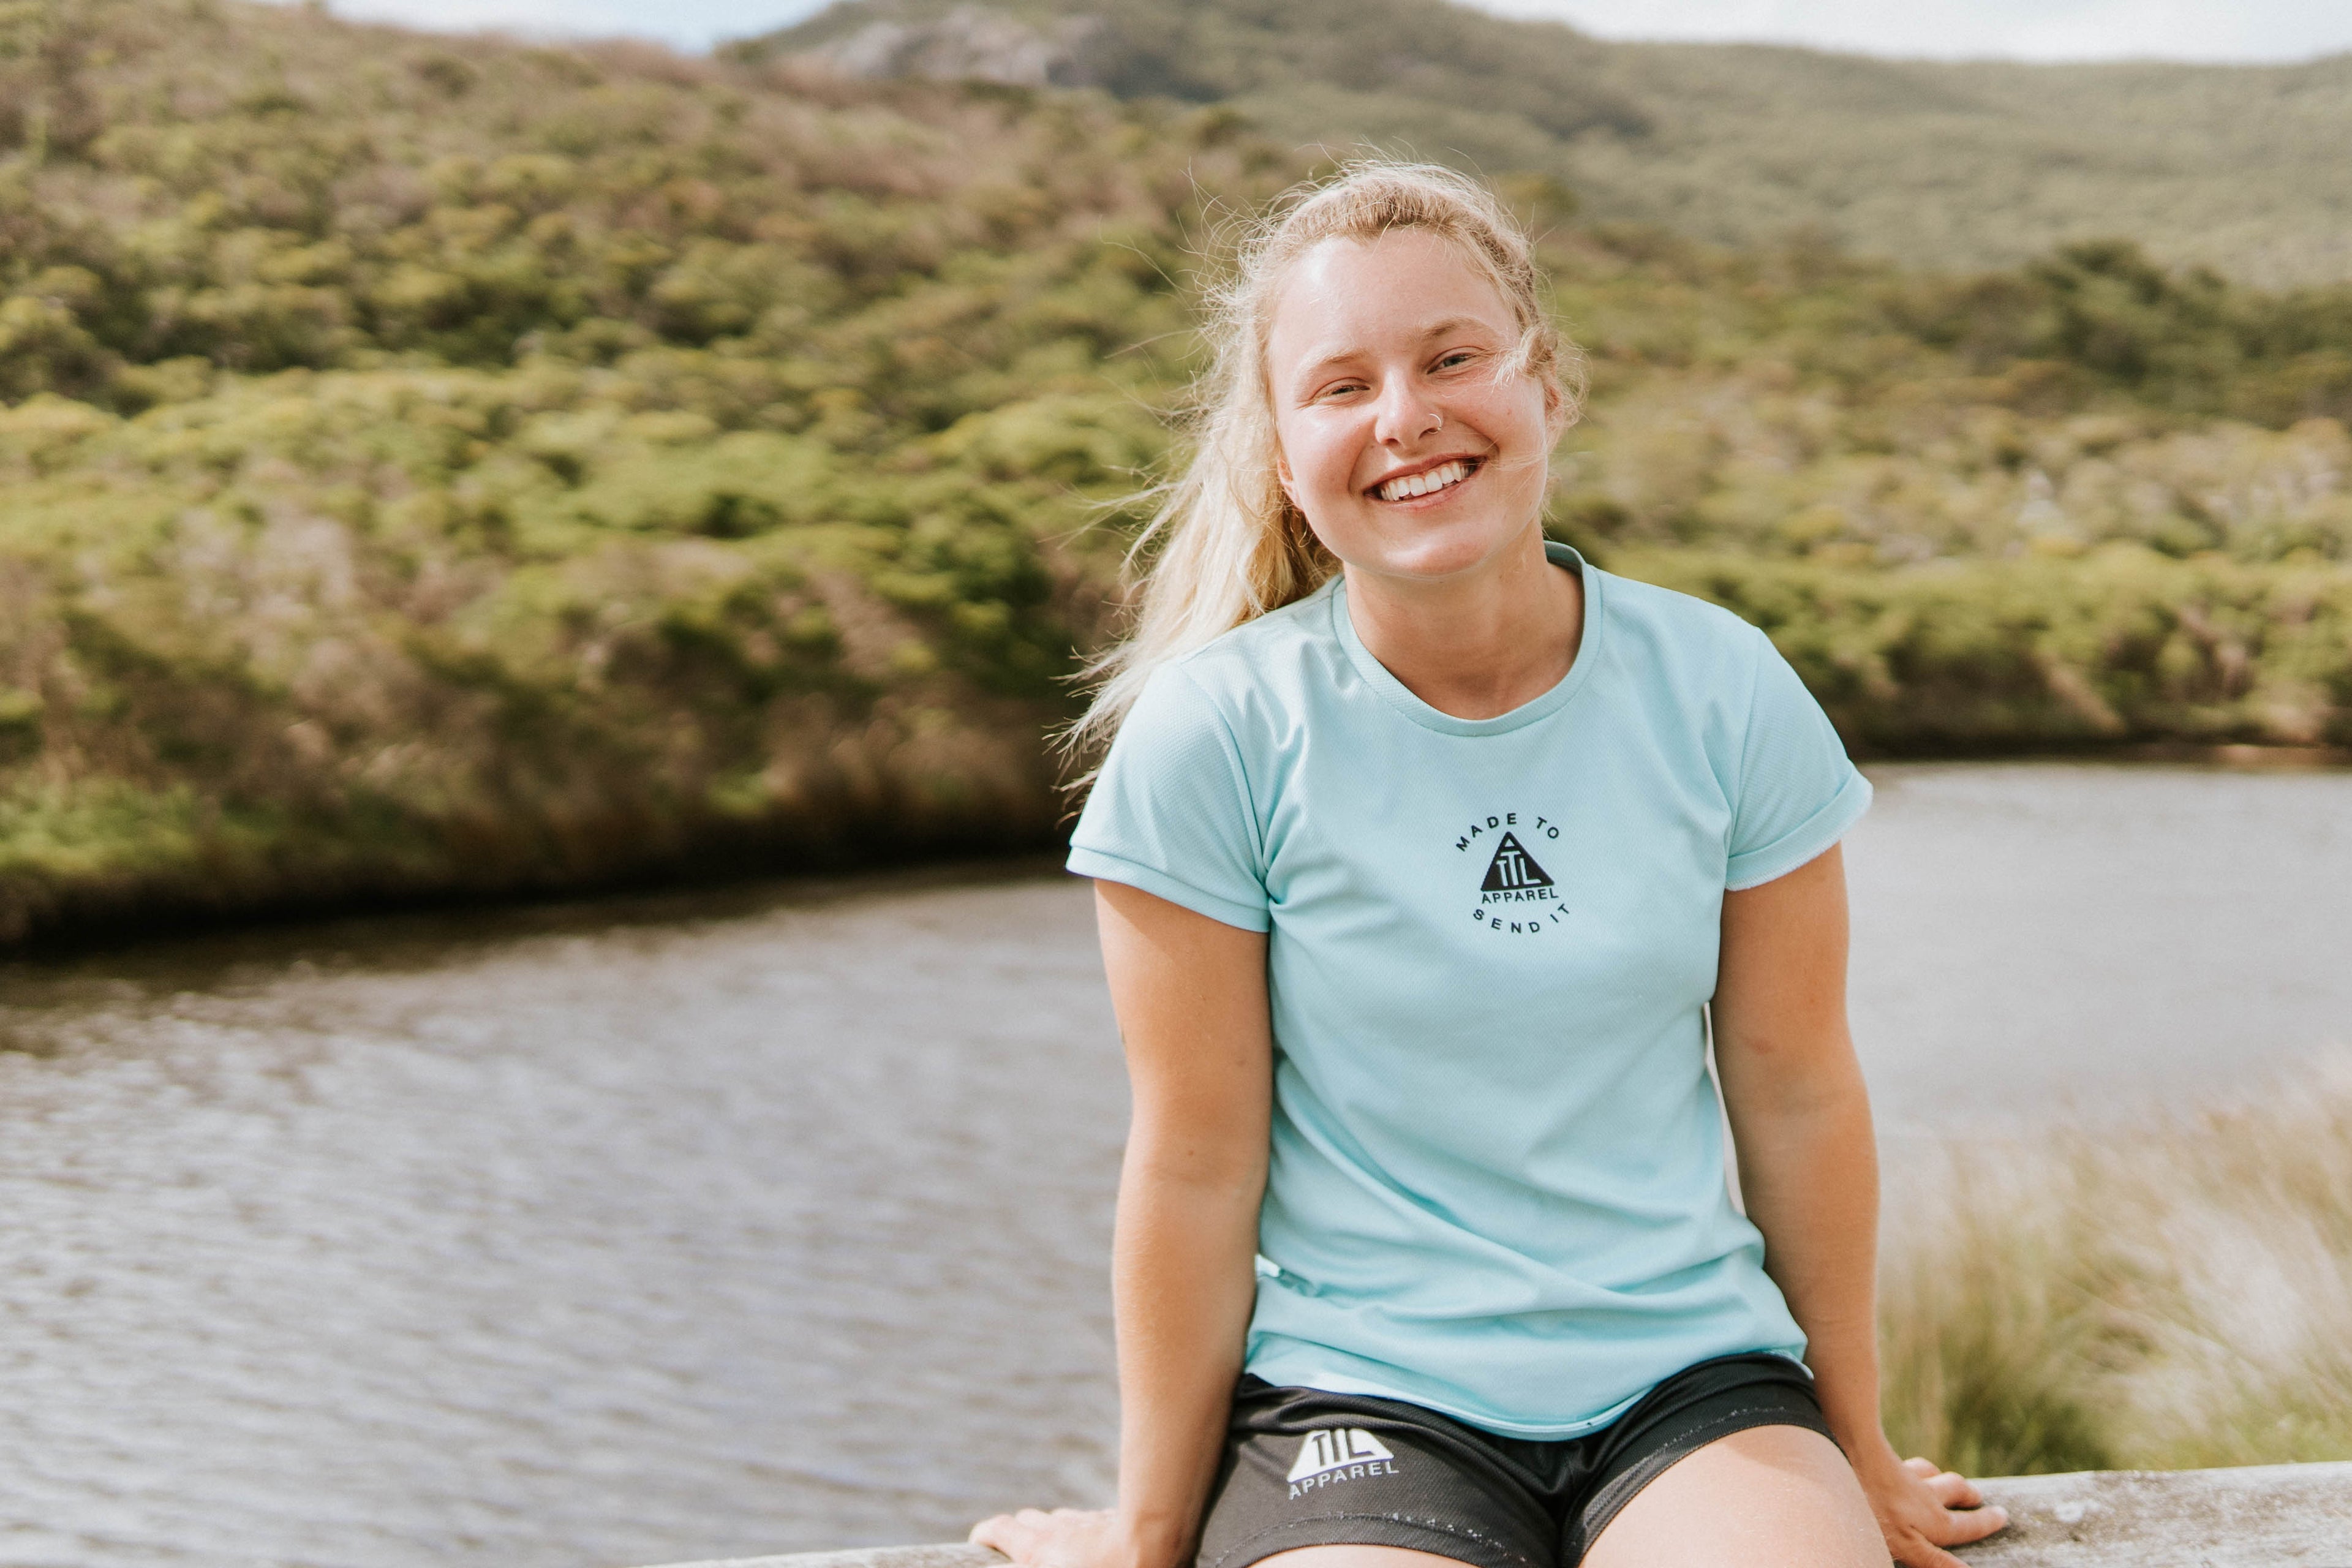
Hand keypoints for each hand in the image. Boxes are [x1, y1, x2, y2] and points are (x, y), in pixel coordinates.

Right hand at [969, 1507, 1143, 1567]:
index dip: (986, 1535)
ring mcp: (1089, 1521)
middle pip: (1028, 1520)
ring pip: (1062, 1520)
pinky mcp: (1116, 1521)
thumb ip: (1040, 1557)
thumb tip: (1035, 1553)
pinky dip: (1086, 1532)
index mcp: (1039, 1550)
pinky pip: (1092, 1522)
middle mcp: (1060, 1529)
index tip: (980, 1543)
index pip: (1000, 1529)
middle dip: (1020, 1534)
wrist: (1158, 1553)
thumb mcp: (1054, 1562)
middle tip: (1020, 1553)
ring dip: (1055, 1533)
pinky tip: (1099, 1547)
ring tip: (1062, 1555)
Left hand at [1856, 1452, 2009, 1567]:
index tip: (2002, 1515)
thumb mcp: (1909, 1546)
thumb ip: (1937, 1562)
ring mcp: (1901, 1474)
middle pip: (1953, 1489)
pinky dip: (1911, 1466)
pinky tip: (1902, 1467)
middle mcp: (1924, 1495)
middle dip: (1966, 1494)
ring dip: (1940, 1476)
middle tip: (1976, 1496)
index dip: (1985, 1522)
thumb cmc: (1876, 1512)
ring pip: (1929, 1472)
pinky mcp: (1877, 1458)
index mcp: (1935, 1521)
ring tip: (1943, 1478)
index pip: (1967, 1525)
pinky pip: (1901, 1462)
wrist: (1847, 1460)